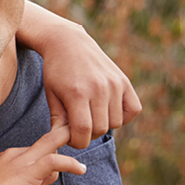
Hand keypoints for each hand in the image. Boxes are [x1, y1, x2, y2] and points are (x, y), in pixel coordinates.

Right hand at [0, 122, 85, 184]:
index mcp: (8, 158)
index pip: (37, 156)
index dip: (46, 169)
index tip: (50, 176)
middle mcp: (15, 154)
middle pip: (48, 148)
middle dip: (59, 154)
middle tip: (59, 171)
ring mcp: (22, 161)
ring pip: (53, 152)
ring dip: (54, 173)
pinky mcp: (28, 171)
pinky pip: (56, 161)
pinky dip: (71, 164)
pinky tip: (81, 169)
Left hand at [37, 18, 140, 148]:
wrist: (69, 43)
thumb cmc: (56, 71)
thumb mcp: (51, 95)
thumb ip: (58, 120)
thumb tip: (62, 141)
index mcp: (77, 93)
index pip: (83, 131)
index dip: (76, 141)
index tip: (70, 137)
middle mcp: (99, 88)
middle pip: (100, 129)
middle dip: (88, 134)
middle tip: (78, 126)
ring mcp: (114, 84)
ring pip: (116, 122)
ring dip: (104, 124)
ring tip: (90, 115)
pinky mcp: (124, 81)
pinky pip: (133, 110)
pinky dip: (123, 116)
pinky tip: (108, 110)